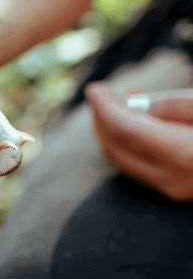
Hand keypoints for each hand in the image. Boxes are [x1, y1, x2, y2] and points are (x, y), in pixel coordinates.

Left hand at [86, 83, 192, 199]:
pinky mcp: (174, 189)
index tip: (94, 89)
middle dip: (101, 118)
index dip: (105, 107)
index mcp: (183, 155)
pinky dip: (128, 142)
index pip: (125, 130)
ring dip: (111, 129)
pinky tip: (135, 119)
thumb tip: (129, 106)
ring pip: (122, 159)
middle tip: (102, 92)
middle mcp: (173, 178)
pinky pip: (138, 165)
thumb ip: (170, 106)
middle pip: (116, 147)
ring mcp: (173, 189)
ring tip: (119, 101)